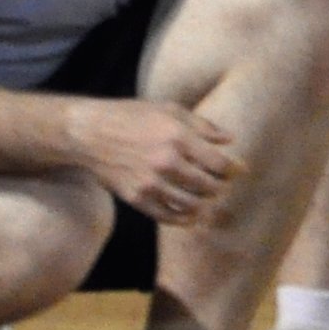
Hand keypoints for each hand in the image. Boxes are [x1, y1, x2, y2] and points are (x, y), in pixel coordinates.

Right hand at [64, 98, 246, 223]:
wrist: (90, 133)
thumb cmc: (132, 116)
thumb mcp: (170, 110)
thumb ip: (202, 126)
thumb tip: (230, 139)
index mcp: (178, 138)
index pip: (219, 163)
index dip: (234, 170)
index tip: (239, 171)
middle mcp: (166, 162)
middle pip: (209, 186)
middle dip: (221, 186)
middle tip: (222, 183)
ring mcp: (150, 183)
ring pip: (192, 204)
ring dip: (206, 203)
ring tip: (208, 197)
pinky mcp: (136, 198)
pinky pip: (167, 217)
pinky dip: (184, 219)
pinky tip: (191, 214)